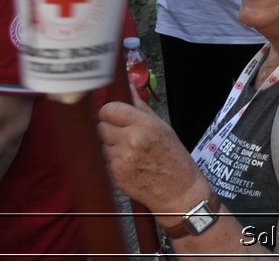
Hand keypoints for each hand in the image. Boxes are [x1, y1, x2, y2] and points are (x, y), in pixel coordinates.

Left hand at [98, 99, 208, 215]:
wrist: (178, 190)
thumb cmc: (173, 156)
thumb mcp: (163, 127)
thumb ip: (140, 108)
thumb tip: (126, 88)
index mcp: (145, 125)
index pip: (110, 109)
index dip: (110, 111)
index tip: (114, 115)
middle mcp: (130, 141)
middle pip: (101, 125)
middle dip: (108, 127)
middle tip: (121, 134)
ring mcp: (119, 159)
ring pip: (100, 143)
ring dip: (109, 145)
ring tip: (127, 150)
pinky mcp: (113, 175)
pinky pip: (103, 160)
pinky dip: (111, 160)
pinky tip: (126, 163)